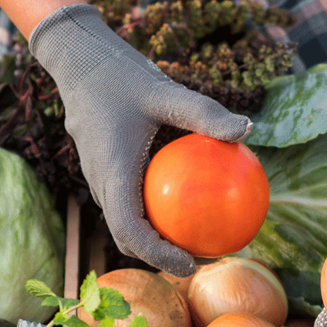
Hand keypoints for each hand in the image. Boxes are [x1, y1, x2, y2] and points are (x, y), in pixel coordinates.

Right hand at [29, 5, 251, 276]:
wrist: (79, 61)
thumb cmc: (122, 75)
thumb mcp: (167, 91)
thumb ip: (205, 113)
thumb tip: (248, 129)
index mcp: (113, 173)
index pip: (130, 231)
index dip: (158, 256)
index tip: (191, 264)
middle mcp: (102, 183)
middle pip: (127, 238)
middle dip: (162, 257)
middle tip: (204, 259)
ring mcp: (100, 179)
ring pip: (125, 223)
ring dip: (155, 240)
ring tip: (199, 240)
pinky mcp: (104, 171)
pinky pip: (127, 203)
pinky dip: (152, 214)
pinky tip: (187, 201)